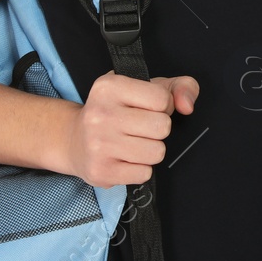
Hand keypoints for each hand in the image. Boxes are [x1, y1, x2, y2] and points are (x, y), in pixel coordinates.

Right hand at [60, 71, 198, 187]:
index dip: (163, 106)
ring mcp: (98, 144)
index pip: (162, 99)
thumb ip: (181, 87)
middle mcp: (100, 114)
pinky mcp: (100, 171)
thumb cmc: (118, 110)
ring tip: (132, 144)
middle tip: (139, 128)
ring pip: (157, 152)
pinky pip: (144, 174)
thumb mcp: (147, 87)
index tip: (147, 109)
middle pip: (162, 127)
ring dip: (151, 150)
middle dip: (158, 129)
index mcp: (110, 86)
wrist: (73, 140)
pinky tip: (124, 159)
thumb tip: (188, 106)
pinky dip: (140, 169)